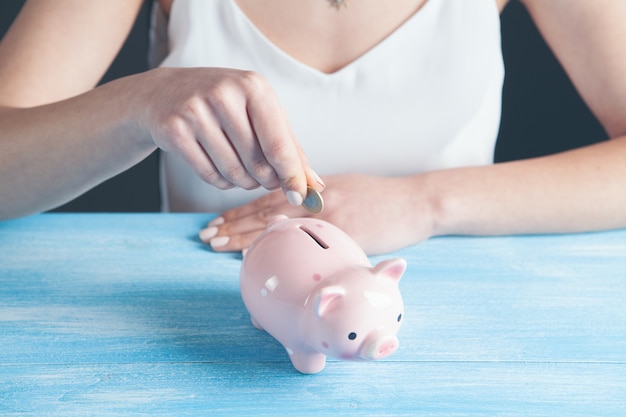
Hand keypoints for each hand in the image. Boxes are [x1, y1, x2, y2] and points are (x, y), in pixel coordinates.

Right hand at [139, 67, 320, 204]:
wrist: (164, 93)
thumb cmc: (225, 105)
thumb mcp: (261, 114)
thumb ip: (290, 148)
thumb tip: (316, 186)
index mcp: (253, 87)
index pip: (279, 145)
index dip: (292, 176)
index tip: (301, 197)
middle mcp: (224, 95)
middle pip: (258, 164)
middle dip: (267, 180)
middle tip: (265, 178)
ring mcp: (195, 111)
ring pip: (234, 173)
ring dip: (244, 182)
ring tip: (242, 168)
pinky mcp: (173, 130)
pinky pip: (210, 176)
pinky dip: (221, 181)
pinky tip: (220, 167)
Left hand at [200, 173, 435, 254]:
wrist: (418, 201)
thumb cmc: (382, 199)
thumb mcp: (347, 189)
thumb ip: (318, 199)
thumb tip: (292, 216)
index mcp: (315, 186)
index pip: (268, 197)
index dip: (240, 209)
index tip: (216, 220)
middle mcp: (317, 196)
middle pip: (265, 209)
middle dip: (233, 224)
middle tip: (206, 235)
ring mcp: (330, 213)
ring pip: (279, 223)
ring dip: (245, 235)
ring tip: (218, 244)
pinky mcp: (346, 231)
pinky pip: (308, 243)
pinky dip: (282, 247)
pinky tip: (260, 253)